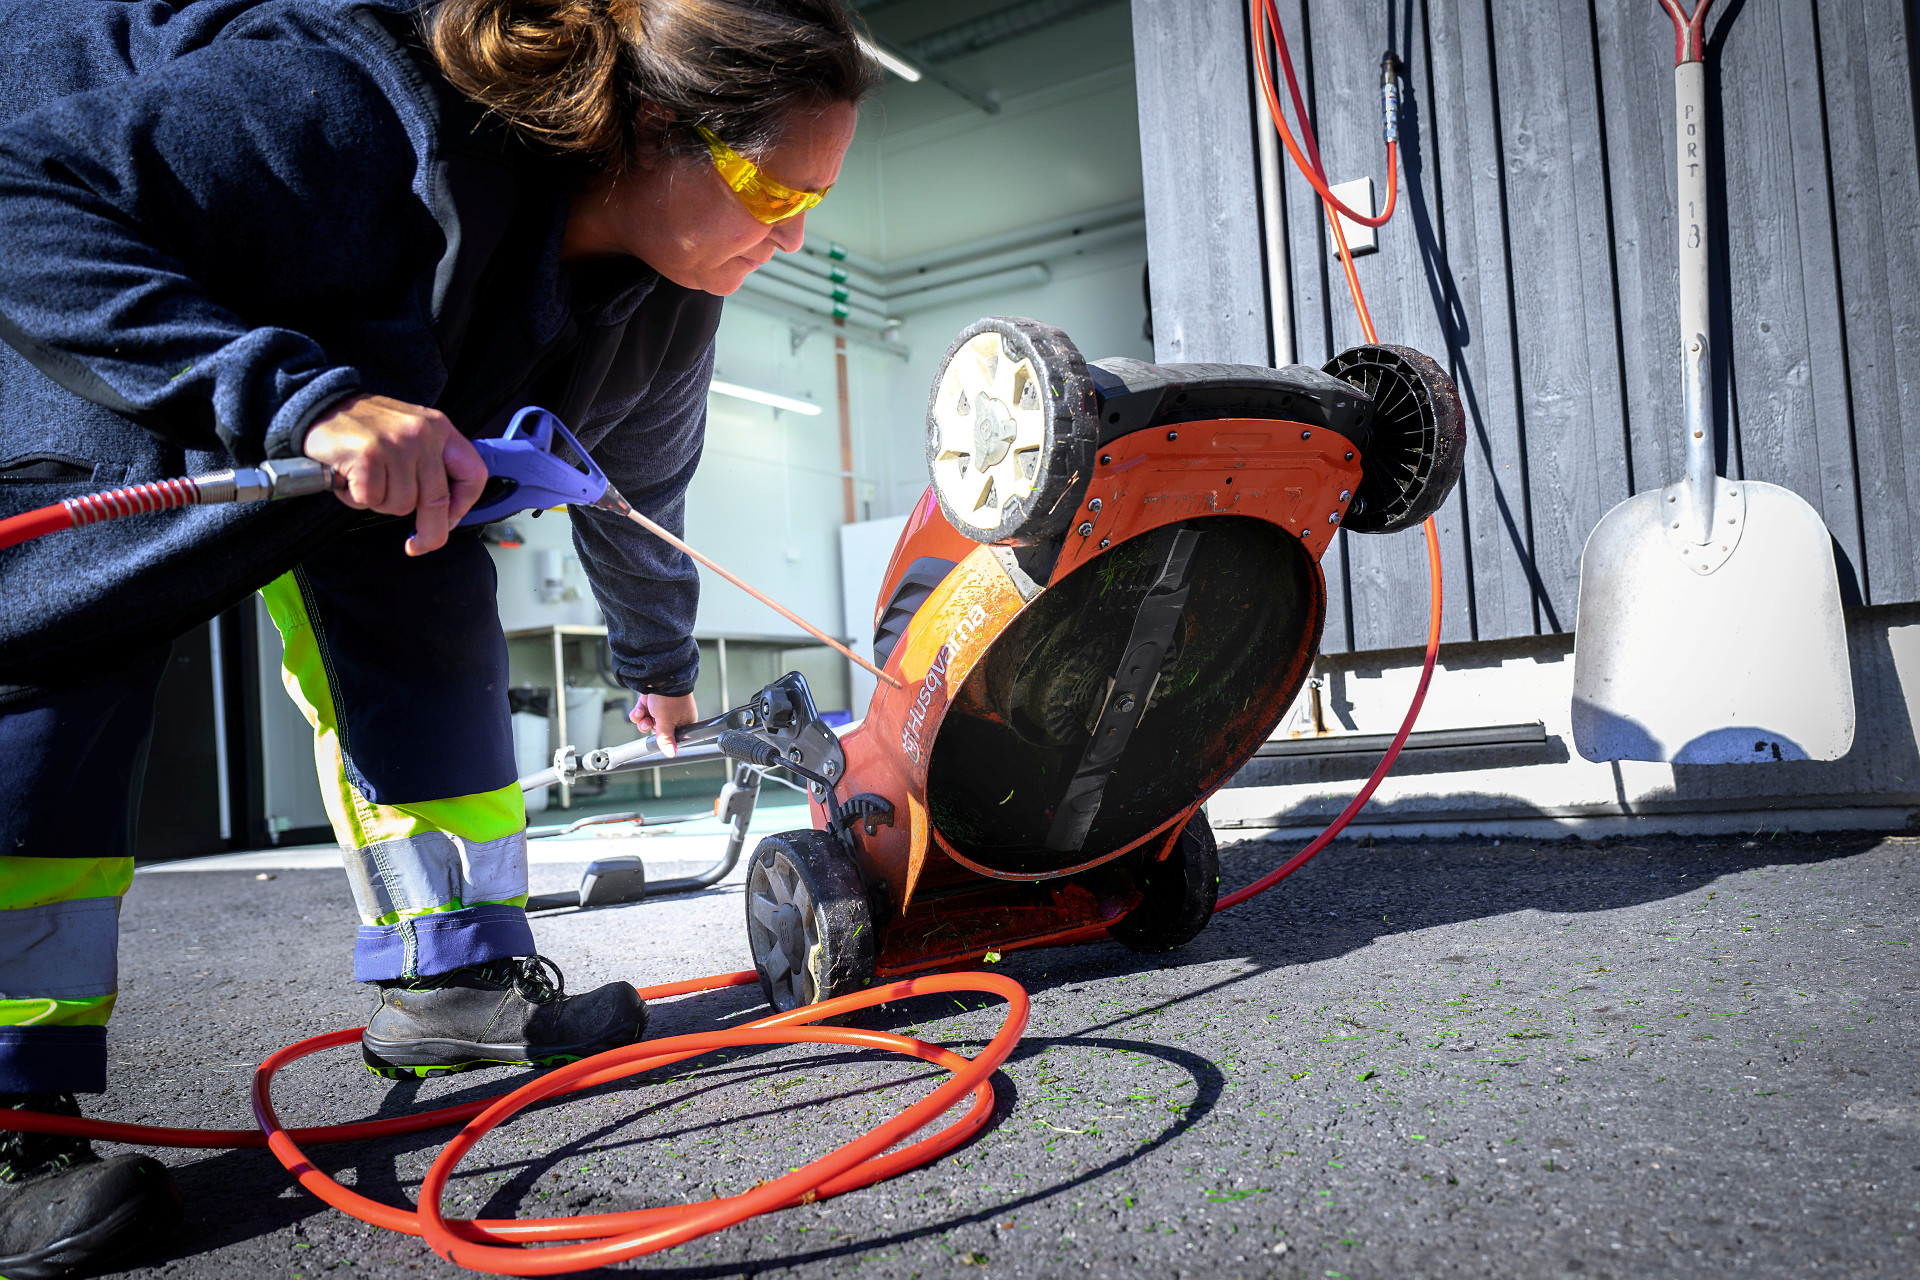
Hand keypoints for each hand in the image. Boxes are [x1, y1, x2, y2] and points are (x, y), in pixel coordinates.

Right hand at [302, 394, 488, 555]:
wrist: (320, 406)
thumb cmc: (367, 429)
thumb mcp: (410, 434)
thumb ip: (431, 465)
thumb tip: (446, 514)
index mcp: (439, 428)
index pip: (473, 474)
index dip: (465, 506)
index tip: (449, 521)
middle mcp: (422, 434)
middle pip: (438, 501)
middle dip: (429, 532)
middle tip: (418, 545)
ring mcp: (395, 445)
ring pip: (401, 504)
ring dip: (380, 503)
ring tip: (367, 480)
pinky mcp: (367, 456)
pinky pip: (371, 500)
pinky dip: (356, 499)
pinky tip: (349, 479)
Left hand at [630, 692, 697, 756]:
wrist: (660, 676)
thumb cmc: (670, 698)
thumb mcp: (666, 722)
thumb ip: (666, 739)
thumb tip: (672, 754)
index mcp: (685, 721)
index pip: (674, 736)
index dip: (664, 737)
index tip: (658, 736)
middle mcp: (675, 714)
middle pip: (659, 729)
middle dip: (650, 727)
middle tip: (648, 724)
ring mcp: (663, 706)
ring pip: (649, 721)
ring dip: (642, 720)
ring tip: (641, 716)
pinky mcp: (653, 700)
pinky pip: (644, 711)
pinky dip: (639, 712)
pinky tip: (638, 710)